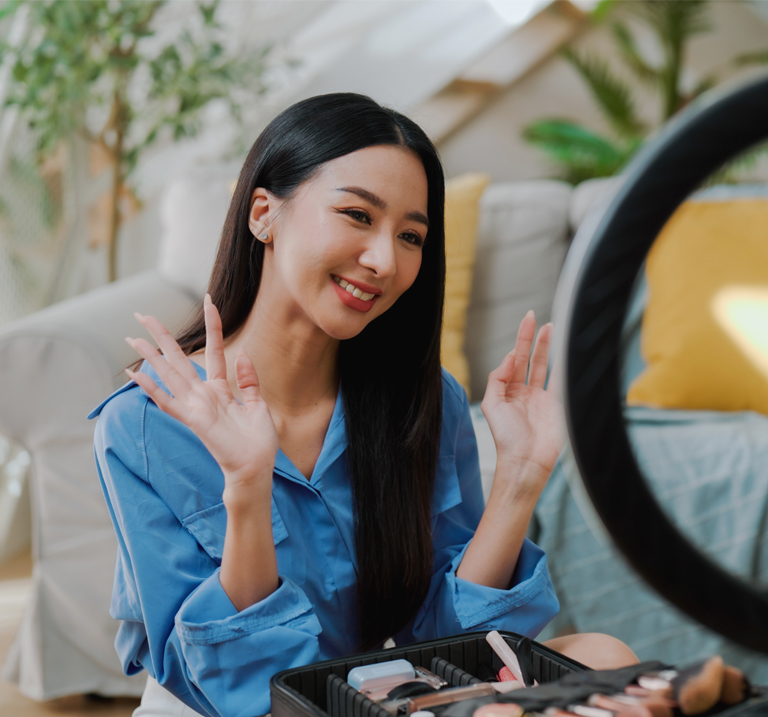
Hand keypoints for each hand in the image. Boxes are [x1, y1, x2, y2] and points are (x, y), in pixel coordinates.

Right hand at [125, 294, 278, 499]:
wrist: (255, 467)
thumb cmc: (258, 441)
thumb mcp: (258, 404)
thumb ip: (249, 380)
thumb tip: (242, 353)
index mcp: (221, 389)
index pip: (215, 350)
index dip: (213, 325)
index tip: (209, 300)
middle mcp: (204, 395)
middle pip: (179, 358)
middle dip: (162, 336)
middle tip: (142, 314)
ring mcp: (196, 406)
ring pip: (169, 375)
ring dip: (150, 356)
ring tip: (132, 337)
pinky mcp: (193, 420)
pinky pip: (167, 402)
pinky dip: (151, 388)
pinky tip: (134, 374)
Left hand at [481, 311, 564, 493]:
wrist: (526, 461)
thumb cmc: (506, 437)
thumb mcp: (492, 404)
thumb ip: (497, 378)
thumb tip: (510, 356)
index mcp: (509, 392)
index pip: (514, 362)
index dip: (518, 344)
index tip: (524, 327)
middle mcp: (526, 393)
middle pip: (530, 359)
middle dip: (532, 339)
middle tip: (534, 318)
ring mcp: (543, 399)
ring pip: (545, 366)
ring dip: (547, 347)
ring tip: (551, 327)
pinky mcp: (557, 405)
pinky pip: (561, 381)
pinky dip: (564, 366)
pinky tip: (566, 351)